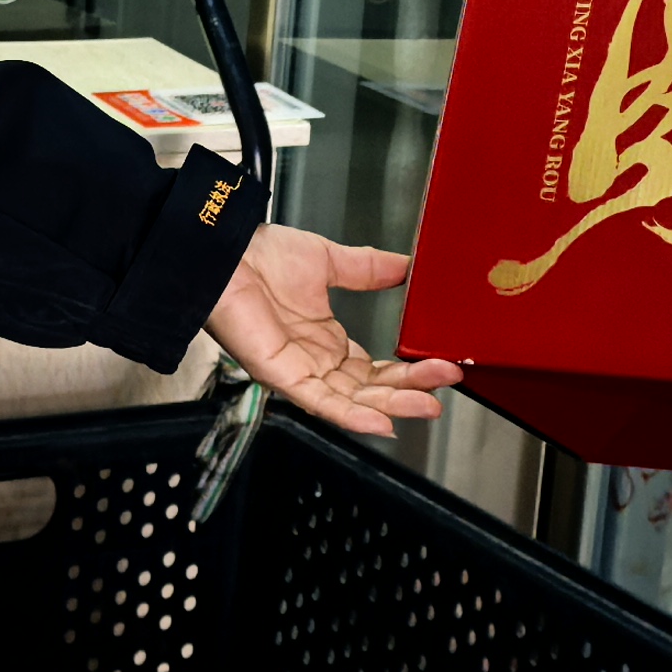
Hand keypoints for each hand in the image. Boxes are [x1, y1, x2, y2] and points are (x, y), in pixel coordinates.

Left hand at [205, 225, 461, 436]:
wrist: (225, 250)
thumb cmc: (259, 254)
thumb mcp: (329, 261)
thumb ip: (369, 269)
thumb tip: (406, 267)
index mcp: (325, 340)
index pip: (375, 370)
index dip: (409, 371)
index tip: (442, 364)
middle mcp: (314, 361)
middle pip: (371, 391)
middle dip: (410, 392)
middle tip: (445, 386)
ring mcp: (298, 372)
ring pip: (352, 402)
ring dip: (392, 406)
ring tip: (427, 406)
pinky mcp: (280, 375)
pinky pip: (318, 403)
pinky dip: (350, 416)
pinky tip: (380, 422)